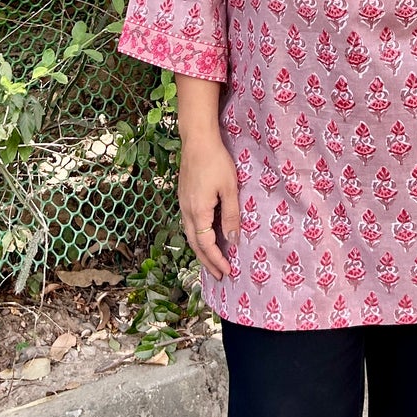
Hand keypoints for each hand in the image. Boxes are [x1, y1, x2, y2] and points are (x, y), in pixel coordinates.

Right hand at [178, 137, 240, 281]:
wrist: (197, 140)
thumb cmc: (216, 161)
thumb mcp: (230, 189)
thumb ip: (231, 216)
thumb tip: (232, 241)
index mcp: (198, 212)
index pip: (206, 245)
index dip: (217, 260)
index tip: (227, 272)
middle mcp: (187, 211)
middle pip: (195, 245)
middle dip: (207, 262)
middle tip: (219, 276)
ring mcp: (183, 204)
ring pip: (191, 235)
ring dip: (201, 251)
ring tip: (212, 262)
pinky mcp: (184, 197)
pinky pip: (190, 225)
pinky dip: (198, 238)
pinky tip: (205, 237)